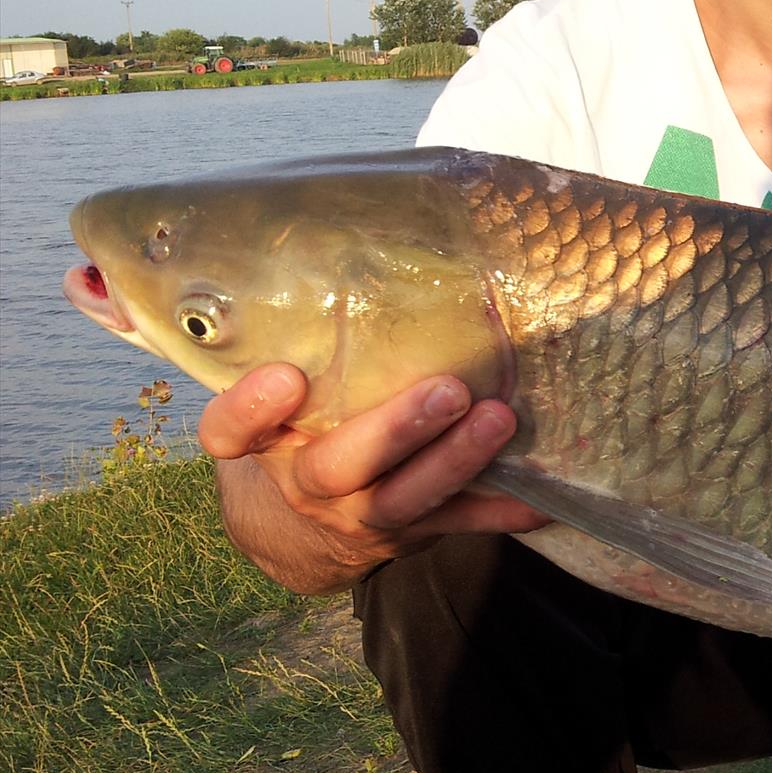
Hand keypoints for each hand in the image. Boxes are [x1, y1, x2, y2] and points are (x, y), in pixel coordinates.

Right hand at [199, 363, 548, 580]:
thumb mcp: (289, 395)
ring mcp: (360, 514)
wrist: (310, 528)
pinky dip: (500, 511)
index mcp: (268, 442)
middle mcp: (308, 482)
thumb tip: (356, 239)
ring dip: (455, 461)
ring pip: (402, 498)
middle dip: (395, 431)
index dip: (250, 409)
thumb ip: (304, 343)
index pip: (231, 433)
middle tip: (449, 391)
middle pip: (337, 466)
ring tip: (499, 419)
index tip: (285, 375)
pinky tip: (539, 498)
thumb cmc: (308, 427)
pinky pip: (458, 525)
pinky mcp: (412, 533)